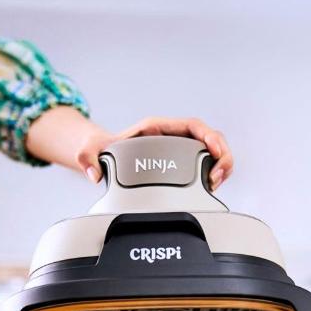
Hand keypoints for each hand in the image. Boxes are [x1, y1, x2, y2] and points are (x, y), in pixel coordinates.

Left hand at [25, 107, 232, 190]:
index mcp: (157, 128)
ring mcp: (180, 149)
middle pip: (210, 138)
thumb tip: (94, 173)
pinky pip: (207, 163)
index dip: (209, 137)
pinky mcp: (182, 163)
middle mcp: (172, 136)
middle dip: (221, 155)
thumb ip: (89, 159)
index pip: (193, 125)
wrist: (104, 155)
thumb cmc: (104, 150)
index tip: (214, 152)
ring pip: (212, 151)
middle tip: (217, 177)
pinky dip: (215, 173)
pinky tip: (212, 185)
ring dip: (221, 165)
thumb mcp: (93, 151)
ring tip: (216, 182)